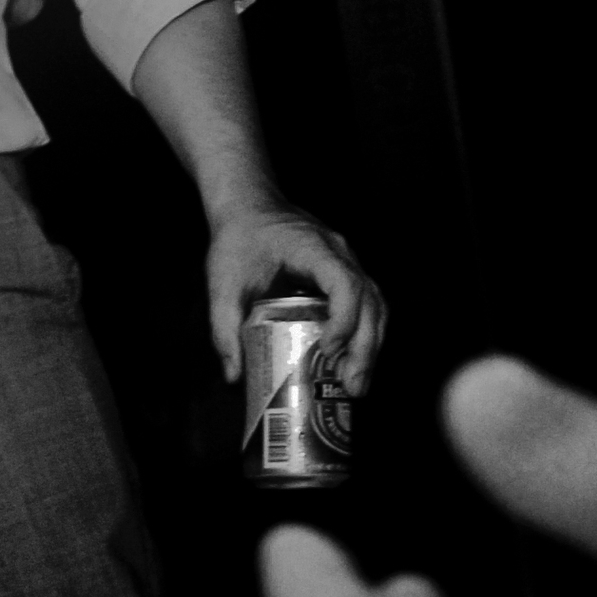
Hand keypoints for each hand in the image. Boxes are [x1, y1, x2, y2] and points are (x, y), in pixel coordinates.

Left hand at [205, 199, 382, 389]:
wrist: (249, 209)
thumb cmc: (238, 241)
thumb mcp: (222, 284)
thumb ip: (224, 328)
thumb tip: (234, 376)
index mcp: (314, 248)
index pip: (345, 283)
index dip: (344, 318)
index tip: (329, 350)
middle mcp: (340, 254)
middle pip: (370, 300)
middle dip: (365, 347)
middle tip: (353, 387)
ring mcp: (347, 263)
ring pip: (374, 305)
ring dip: (370, 345)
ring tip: (356, 384)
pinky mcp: (343, 274)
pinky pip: (365, 305)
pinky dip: (363, 335)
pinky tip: (351, 364)